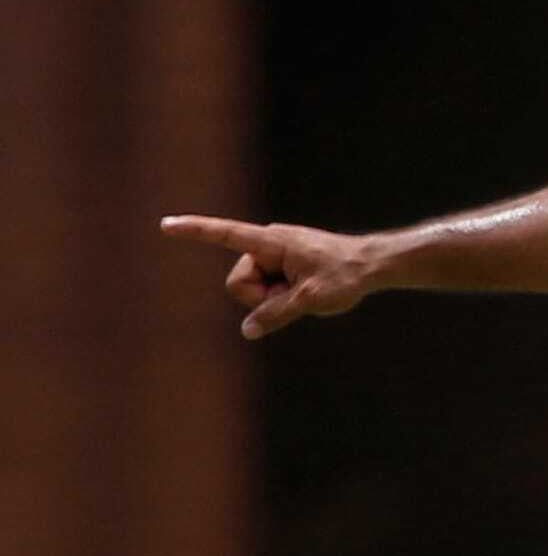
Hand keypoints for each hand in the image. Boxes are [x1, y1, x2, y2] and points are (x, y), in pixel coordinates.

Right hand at [161, 214, 386, 338]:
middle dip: (260, 298)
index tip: (165, 225)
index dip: (194, 231)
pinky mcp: (280, 265)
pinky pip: (267, 289)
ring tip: (306, 291)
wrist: (373, 265)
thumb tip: (248, 330)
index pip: (224, 234)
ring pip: (253, 291)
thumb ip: (277, 314)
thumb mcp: (311, 299)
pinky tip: (305, 291)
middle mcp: (266, 244)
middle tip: (297, 295)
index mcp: (270, 242)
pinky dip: (282, 297)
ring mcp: (273, 256)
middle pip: (239, 284)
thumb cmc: (346, 275)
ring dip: (275, 299)